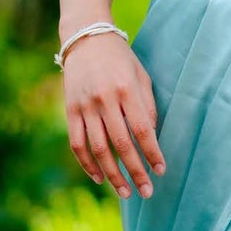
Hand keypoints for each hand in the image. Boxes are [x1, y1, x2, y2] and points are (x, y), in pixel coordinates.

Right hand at [62, 33, 165, 199]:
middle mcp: (105, 99)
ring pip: (98, 149)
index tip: (161, 171)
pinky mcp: (70, 110)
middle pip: (121, 144)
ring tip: (125, 192)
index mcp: (127, 89)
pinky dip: (87, 164)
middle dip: (135, 171)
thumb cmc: (122, 59)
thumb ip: (147, 106)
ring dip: (112, 174)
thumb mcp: (142, 76)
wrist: (86, 38)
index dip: (152, 153)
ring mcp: (84, 106)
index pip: (142, 129)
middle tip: (146, 192)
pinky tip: (99, 178)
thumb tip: (151, 138)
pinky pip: (77, 144)